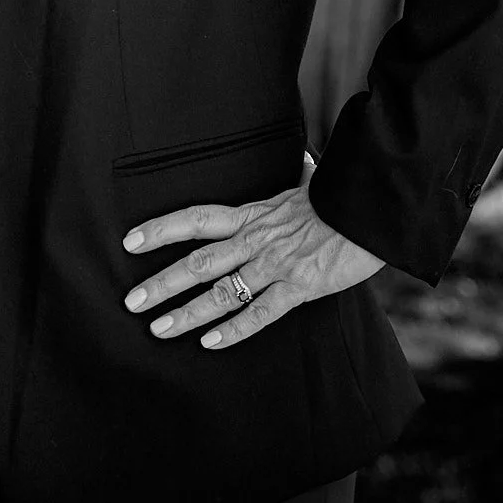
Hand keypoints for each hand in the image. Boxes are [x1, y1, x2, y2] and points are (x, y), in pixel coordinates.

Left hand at [120, 162, 382, 348]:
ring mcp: (276, 265)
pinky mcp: (301, 287)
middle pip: (198, 262)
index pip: (196, 219)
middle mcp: (256, 240)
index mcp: (252, 214)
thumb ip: (299, 174)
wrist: (372, 207)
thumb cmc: (341, 195)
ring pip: (221, 293)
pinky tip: (210, 343)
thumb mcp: (311, 182)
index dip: (161, 229)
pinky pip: (261, 313)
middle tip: (131, 302)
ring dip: (187, 314)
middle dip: (161, 283)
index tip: (130, 241)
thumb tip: (303, 158)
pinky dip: (234, 330)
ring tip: (158, 330)